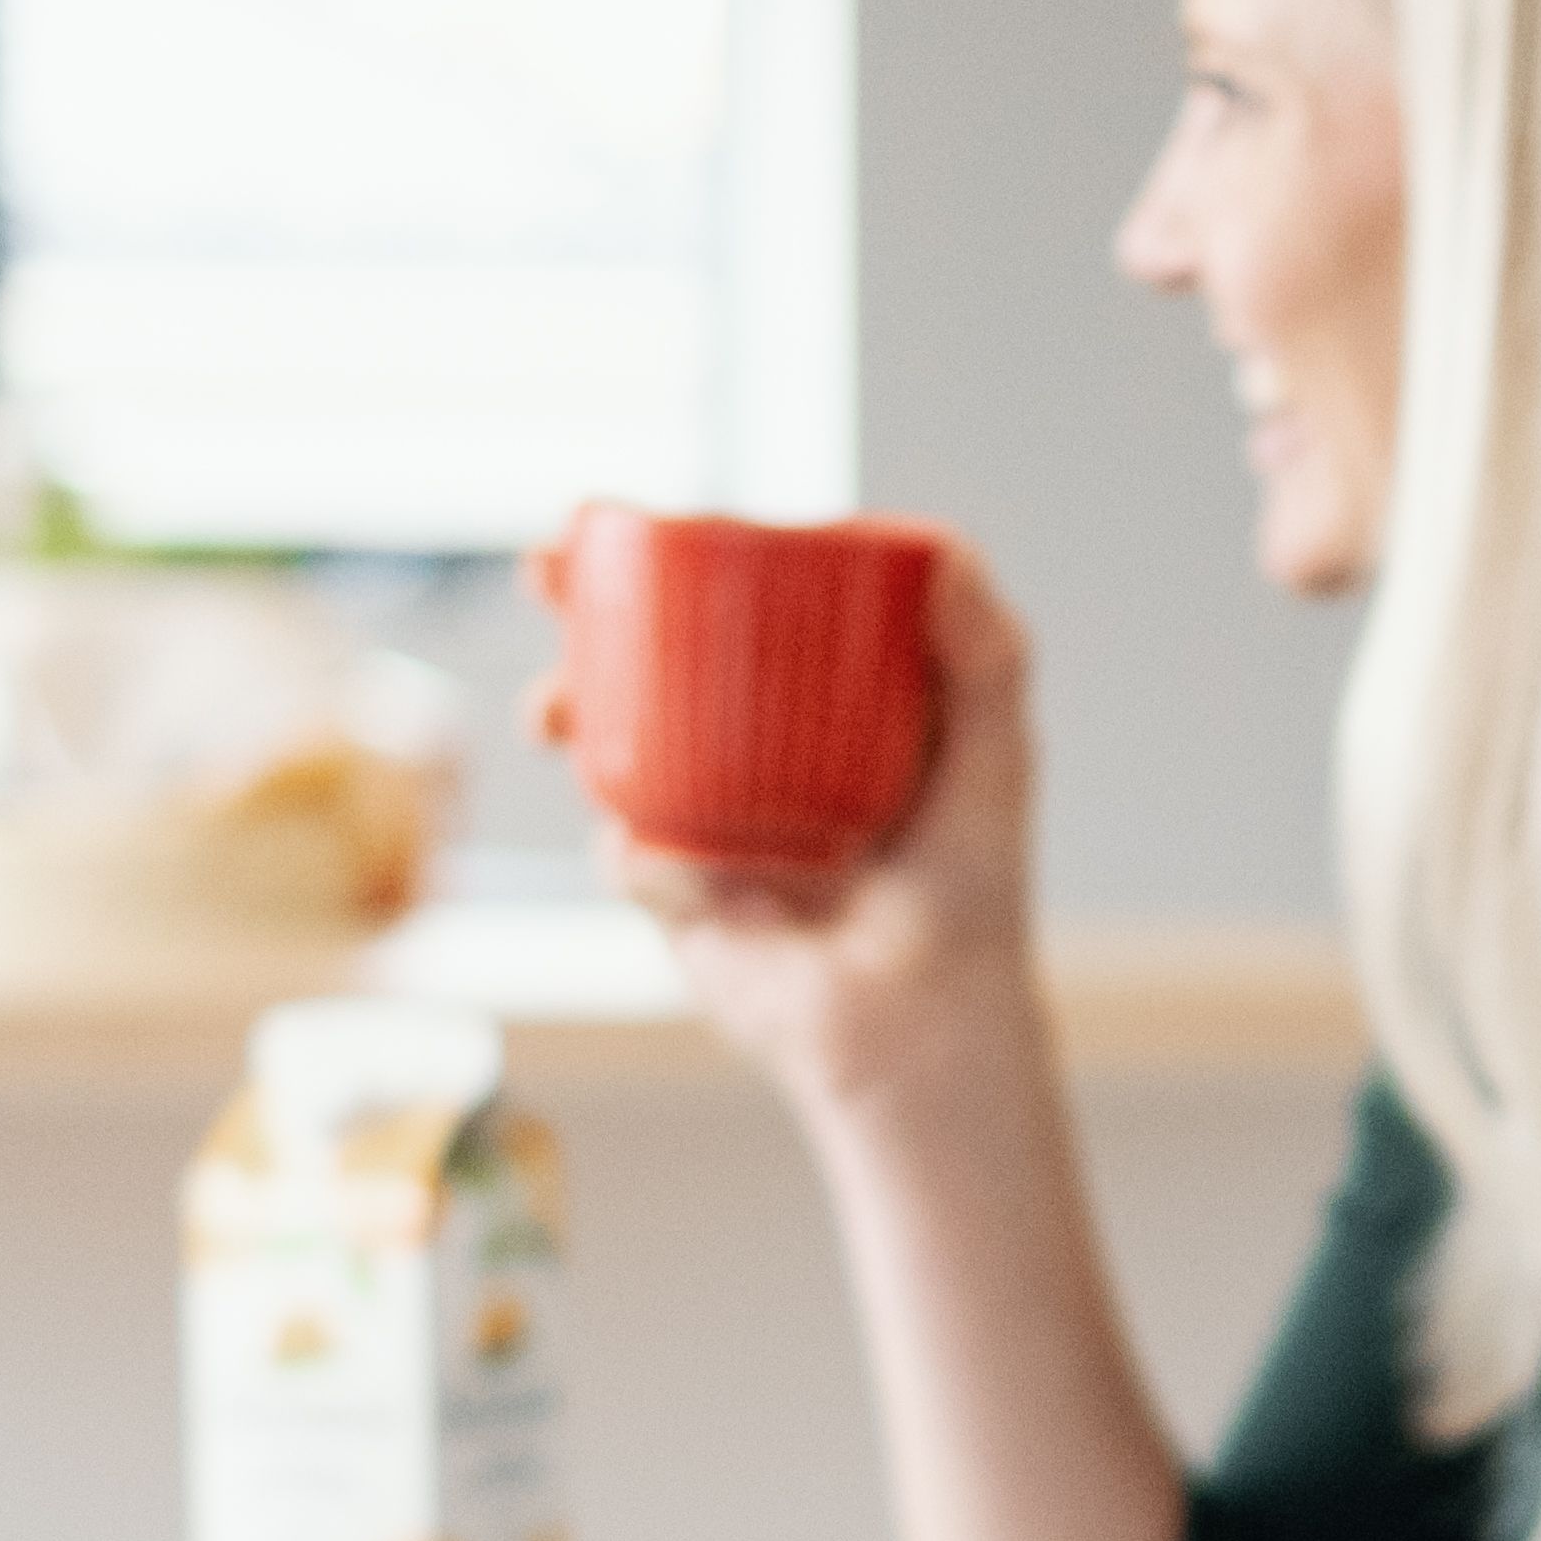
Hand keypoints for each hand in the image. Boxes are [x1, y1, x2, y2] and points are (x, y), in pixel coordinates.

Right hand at [586, 540, 1045, 1125]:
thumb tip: (949, 550)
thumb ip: (987, 655)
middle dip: (578, 611)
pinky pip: (633, 856)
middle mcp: (750, 752)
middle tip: (545, 571)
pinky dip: (653, 856)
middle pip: (643, 660)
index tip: (628, 514)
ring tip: (554, 710)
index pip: (732, 606)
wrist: (925, 1026)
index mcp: (814, 703)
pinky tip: (718, 884)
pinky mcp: (677, 898)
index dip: (672, 556)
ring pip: (609, 745)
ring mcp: (705, 819)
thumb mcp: (994, 756)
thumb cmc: (970, 891)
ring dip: (568, 710)